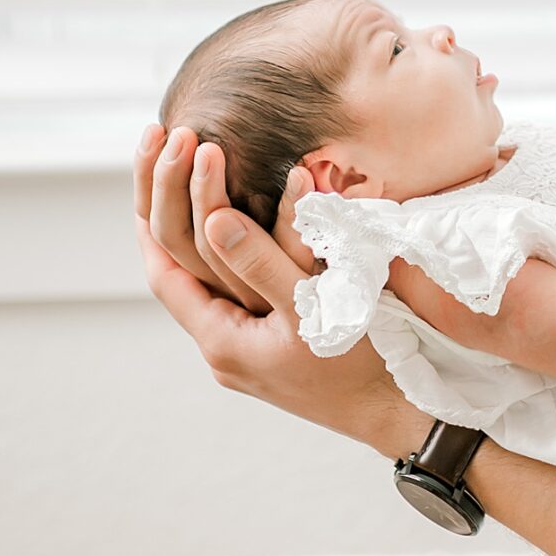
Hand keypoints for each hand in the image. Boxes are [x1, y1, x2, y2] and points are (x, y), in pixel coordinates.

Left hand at [133, 123, 425, 460]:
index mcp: (224, 340)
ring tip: (194, 171)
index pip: (166, 269)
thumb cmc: (364, 363)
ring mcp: (245, 349)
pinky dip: (227, 246)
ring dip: (197, 222)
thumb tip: (214, 218)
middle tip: (173, 143)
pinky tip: (237, 218)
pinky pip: (233, 287)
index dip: (155, 209)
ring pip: (205, 277)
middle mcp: (224, 347)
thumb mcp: (312, 308)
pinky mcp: (269, 345)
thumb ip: (264, 264)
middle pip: (177, 269)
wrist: (400, 412)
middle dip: (169, 204)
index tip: (157, 155)